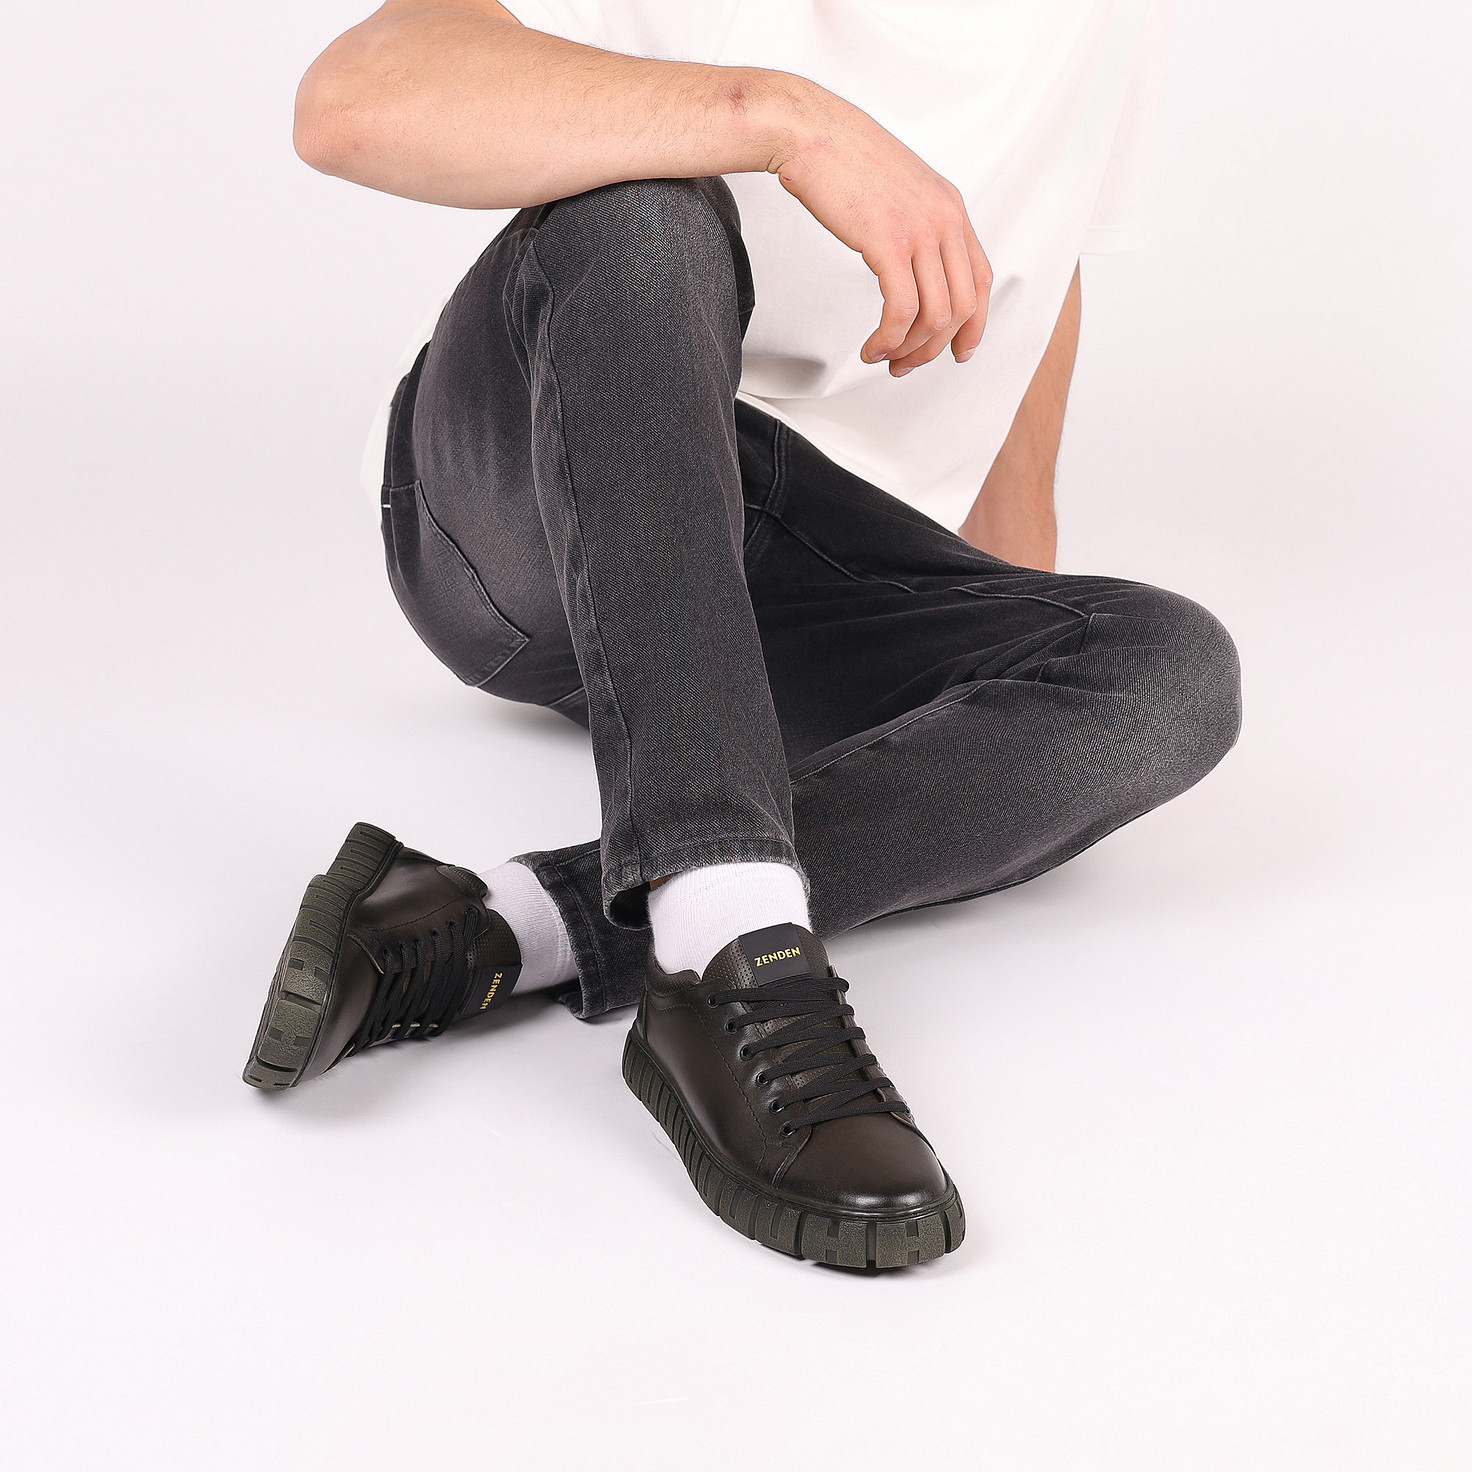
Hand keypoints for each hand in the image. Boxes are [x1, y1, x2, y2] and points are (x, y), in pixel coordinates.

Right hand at [769, 84, 991, 375]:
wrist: (811, 131)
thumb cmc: (842, 157)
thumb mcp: (898, 188)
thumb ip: (915, 223)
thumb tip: (911, 263)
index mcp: (950, 207)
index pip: (981, 280)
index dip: (973, 325)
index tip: (957, 350)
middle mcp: (944, 219)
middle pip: (964, 306)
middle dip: (936, 347)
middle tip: (907, 363)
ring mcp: (920, 231)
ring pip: (936, 315)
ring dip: (910, 348)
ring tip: (885, 356)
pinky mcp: (889, 243)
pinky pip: (903, 310)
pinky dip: (889, 339)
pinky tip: (872, 345)